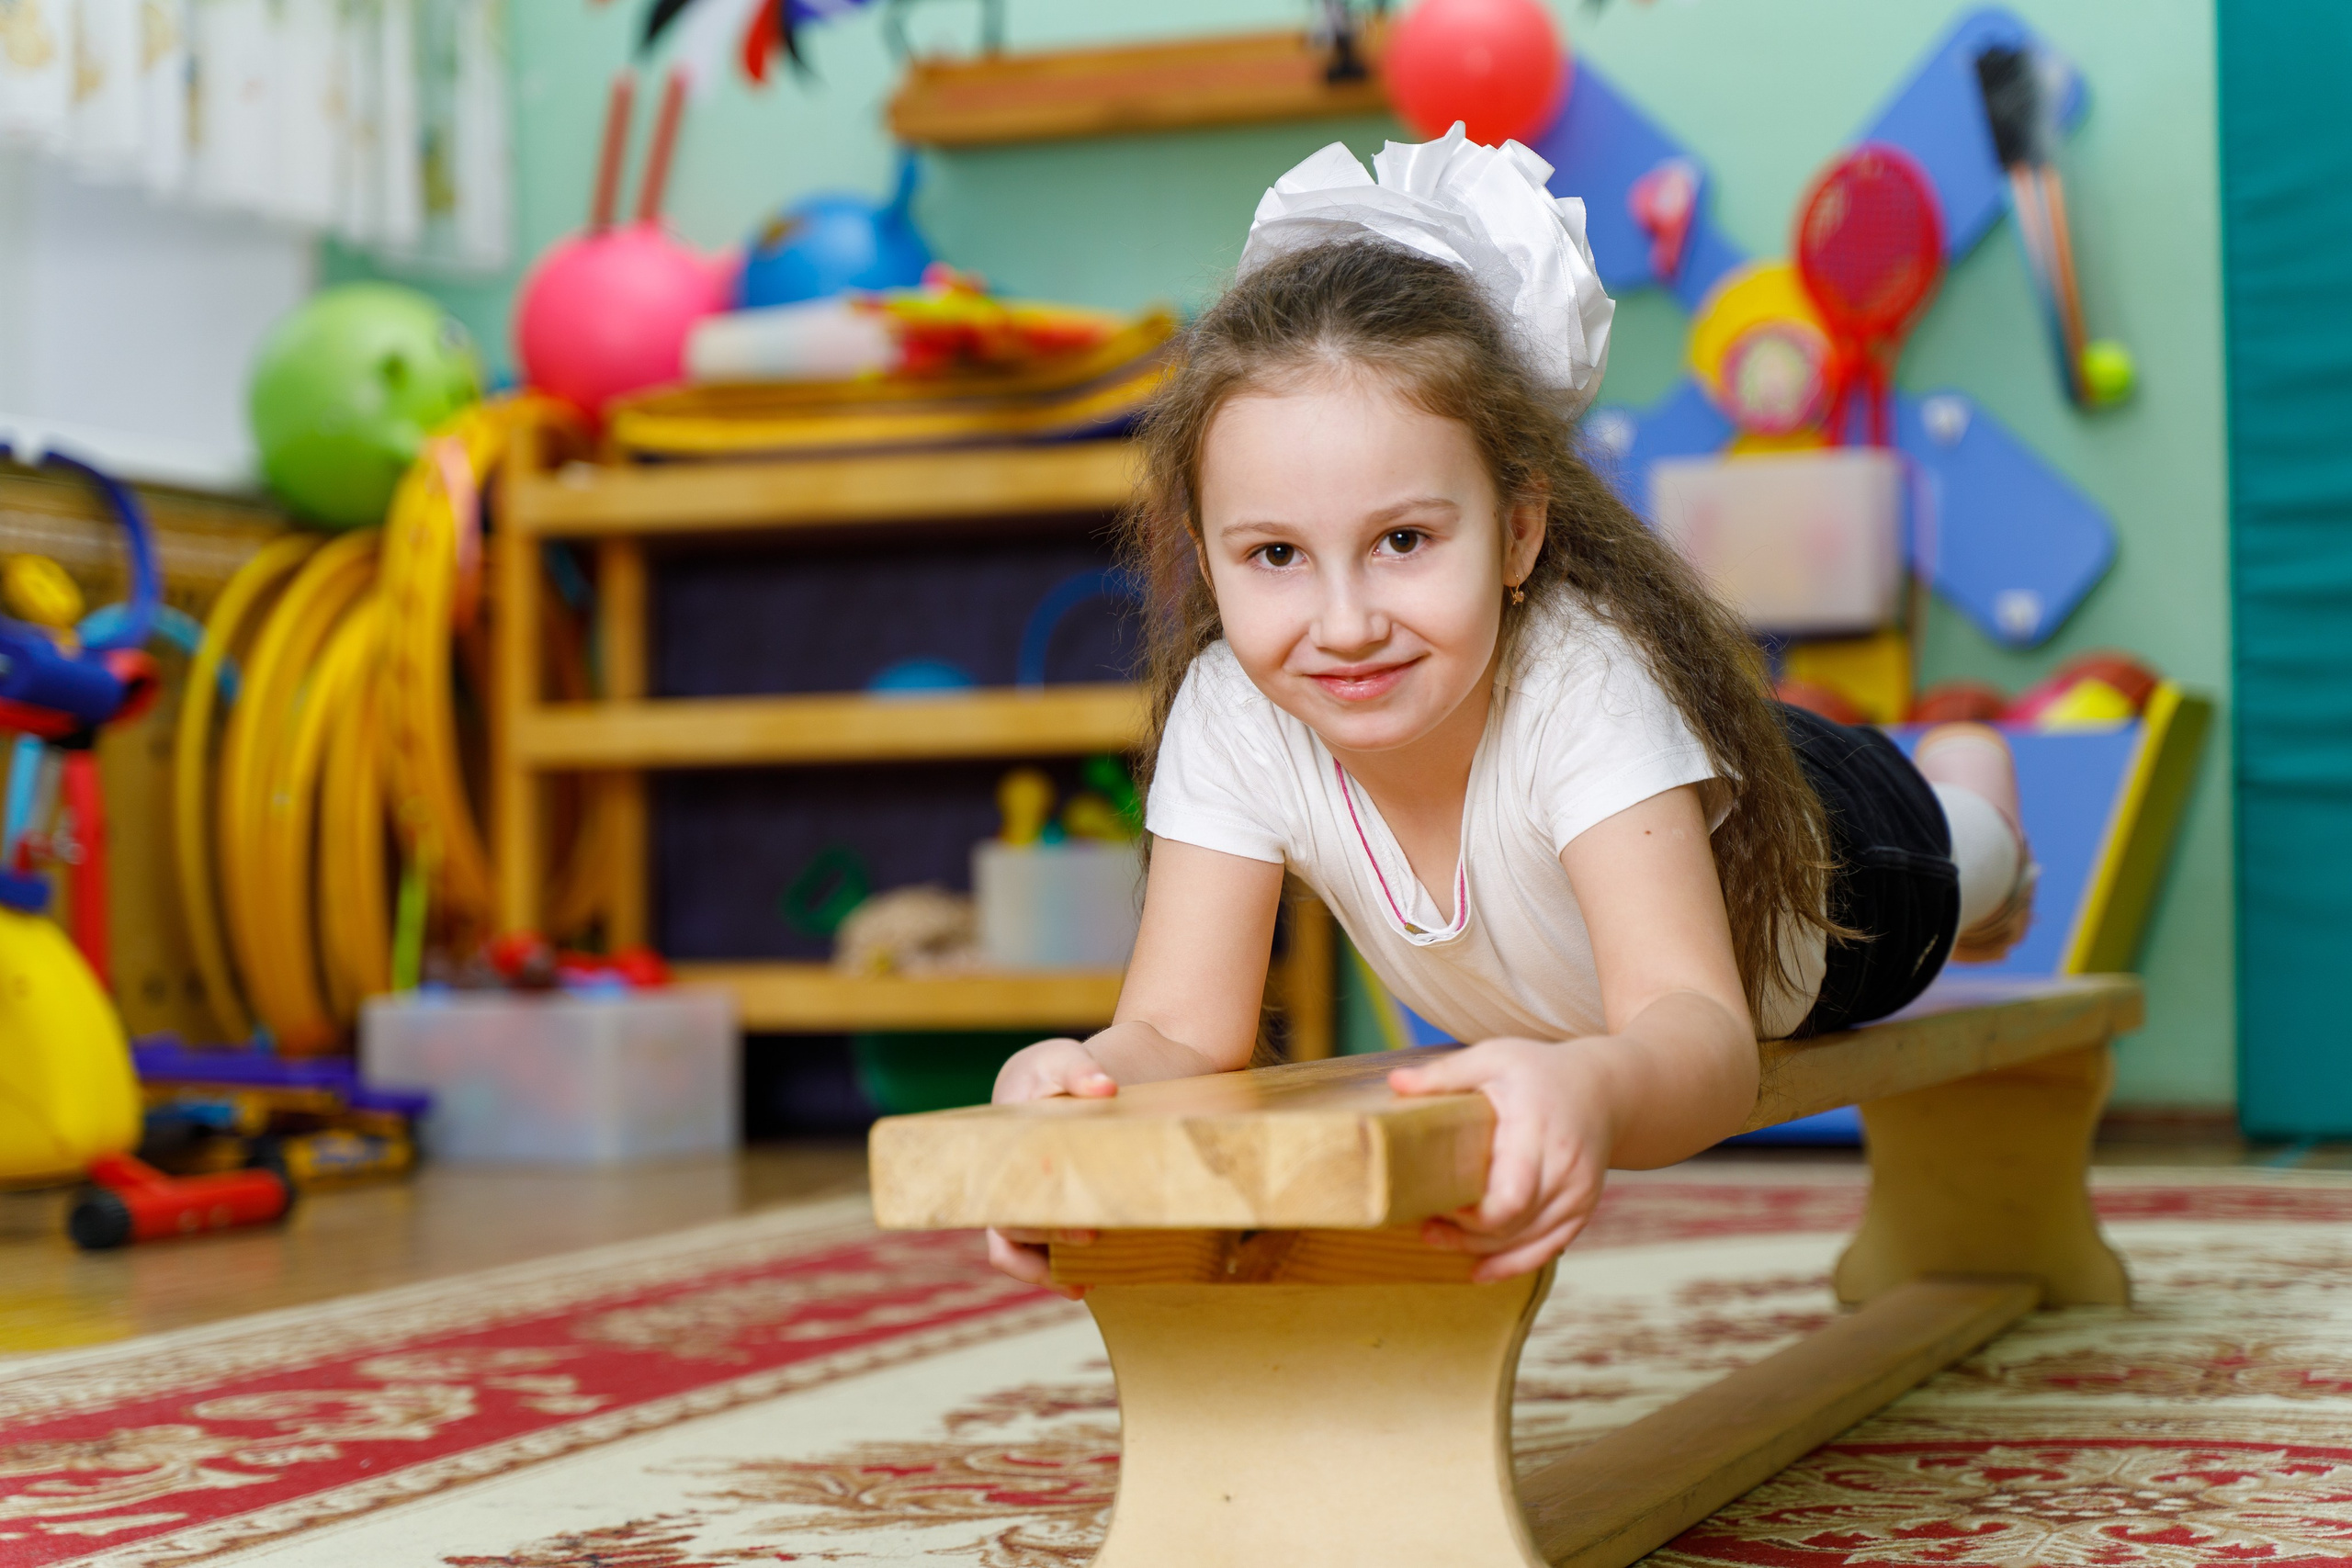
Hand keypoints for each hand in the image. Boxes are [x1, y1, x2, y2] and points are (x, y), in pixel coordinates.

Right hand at [985, 1038, 1117, 1297]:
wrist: (1082, 1084)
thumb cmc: (1059, 1071)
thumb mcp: (1063, 1059)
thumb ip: (1078, 1069)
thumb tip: (1103, 1086)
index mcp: (992, 1143)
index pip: (991, 1184)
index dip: (1017, 1202)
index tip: (1058, 1212)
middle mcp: (997, 1180)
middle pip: (1011, 1219)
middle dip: (1048, 1232)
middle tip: (1090, 1235)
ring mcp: (1020, 1202)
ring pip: (1015, 1247)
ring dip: (1042, 1269)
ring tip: (1079, 1284)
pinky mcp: (1048, 1215)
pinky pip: (1036, 1254)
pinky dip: (1052, 1273)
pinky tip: (1082, 1283)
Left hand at [1388, 1038, 1614, 1281]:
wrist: (1604, 1089)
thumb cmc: (1540, 1071)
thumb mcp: (1494, 1057)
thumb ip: (1446, 1073)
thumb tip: (1395, 1083)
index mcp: (1538, 1130)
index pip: (1511, 1195)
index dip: (1472, 1214)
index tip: (1437, 1201)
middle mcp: (1565, 1168)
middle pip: (1514, 1224)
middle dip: (1466, 1233)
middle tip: (1424, 1223)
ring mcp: (1579, 1193)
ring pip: (1528, 1242)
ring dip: (1481, 1249)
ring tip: (1436, 1238)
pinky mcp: (1582, 1210)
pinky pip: (1548, 1248)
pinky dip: (1513, 1264)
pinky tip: (1480, 1272)